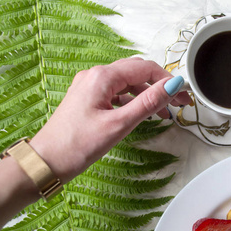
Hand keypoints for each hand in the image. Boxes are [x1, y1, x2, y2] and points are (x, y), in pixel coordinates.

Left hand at [29, 57, 190, 182]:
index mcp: (102, 77)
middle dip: (159, 85)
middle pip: (136, 73)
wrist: (46, 162)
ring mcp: (89, 86)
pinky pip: (116, 93)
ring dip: (147, 94)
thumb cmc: (77, 145)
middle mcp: (95, 76)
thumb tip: (173, 85)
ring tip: (163, 111)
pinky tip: (140, 112)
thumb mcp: (119, 123)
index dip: (168, 80)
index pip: (145, 68)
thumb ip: (148, 102)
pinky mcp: (87, 99)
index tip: (184, 95)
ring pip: (127, 83)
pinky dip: (132, 100)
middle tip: (178, 102)